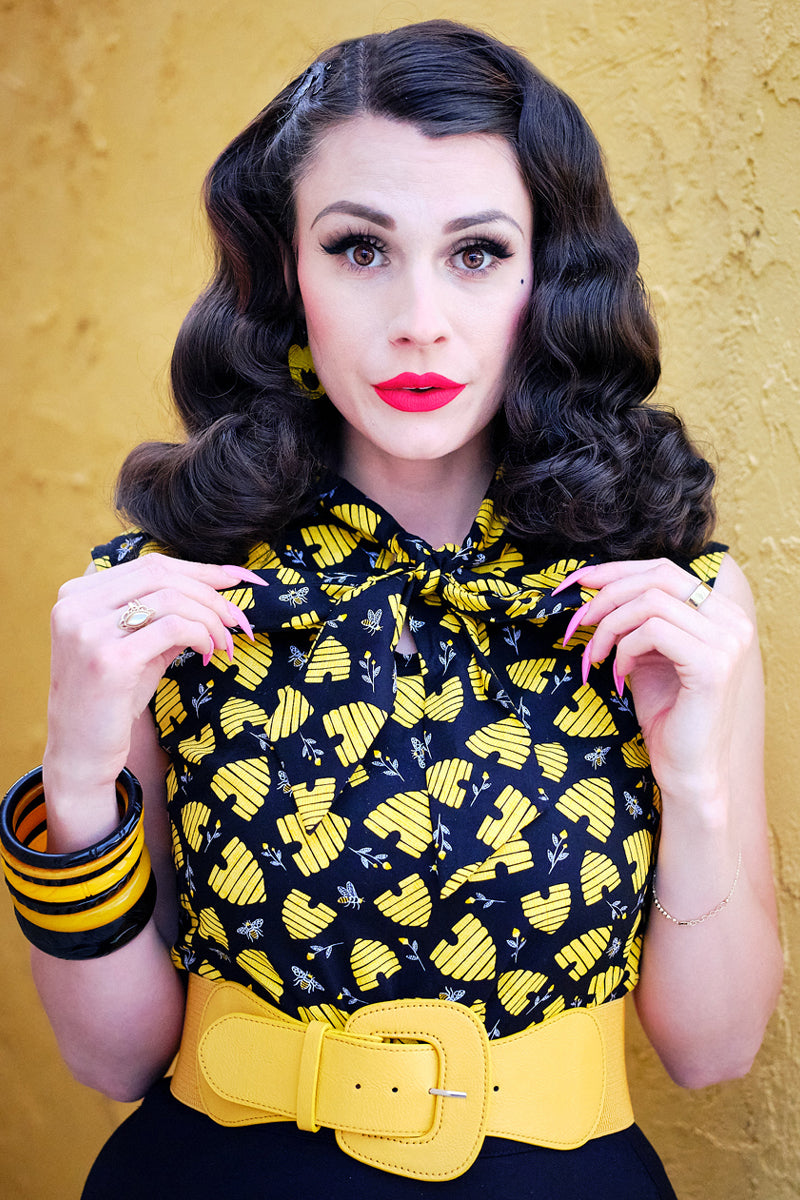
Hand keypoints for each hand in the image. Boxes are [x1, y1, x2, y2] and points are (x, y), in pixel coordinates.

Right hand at [46, 554, 264, 793]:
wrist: (80, 753)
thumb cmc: (112, 699)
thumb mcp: (137, 645)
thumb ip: (166, 614)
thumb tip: (218, 587)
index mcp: (76, 594)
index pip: (149, 565)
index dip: (198, 570)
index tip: (235, 579)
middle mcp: (75, 606)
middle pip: (162, 575)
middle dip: (210, 594)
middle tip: (237, 618)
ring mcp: (88, 631)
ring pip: (171, 599)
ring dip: (210, 618)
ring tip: (224, 642)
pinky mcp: (109, 658)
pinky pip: (173, 628)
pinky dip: (201, 635)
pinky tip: (208, 653)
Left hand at [555, 557, 754, 809]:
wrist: (686, 767)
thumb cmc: (666, 713)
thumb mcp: (647, 652)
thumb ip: (634, 618)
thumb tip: (593, 583)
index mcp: (721, 613)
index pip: (665, 570)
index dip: (617, 571)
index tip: (580, 582)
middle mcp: (732, 621)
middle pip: (658, 577)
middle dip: (608, 593)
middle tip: (578, 619)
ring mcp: (727, 642)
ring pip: (650, 603)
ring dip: (610, 625)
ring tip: (596, 654)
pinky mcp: (712, 665)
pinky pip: (653, 632)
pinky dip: (625, 648)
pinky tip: (620, 672)